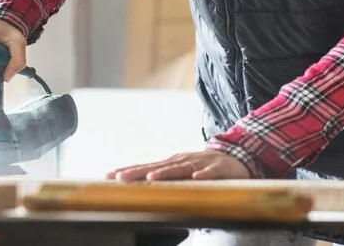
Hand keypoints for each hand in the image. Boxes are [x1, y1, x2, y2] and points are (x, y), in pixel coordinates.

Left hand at [107, 150, 251, 181]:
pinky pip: (211, 173)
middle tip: (120, 177)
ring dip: (167, 173)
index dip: (129, 171)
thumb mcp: (180, 171)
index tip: (109, 176)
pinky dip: (204, 175)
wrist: (234, 158)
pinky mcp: (219, 168)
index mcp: (172, 163)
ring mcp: (200, 164)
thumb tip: (137, 185)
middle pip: (159, 167)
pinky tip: (196, 179)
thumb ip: (162, 178)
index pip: (147, 167)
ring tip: (152, 178)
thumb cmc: (202, 167)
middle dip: (139, 172)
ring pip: (182, 169)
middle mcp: (182, 161)